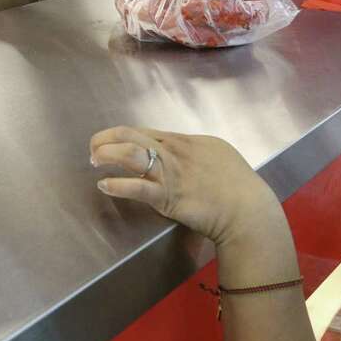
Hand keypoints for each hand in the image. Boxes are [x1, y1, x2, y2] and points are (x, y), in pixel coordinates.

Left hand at [90, 126, 286, 249]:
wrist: (247, 209)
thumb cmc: (238, 186)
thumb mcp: (219, 156)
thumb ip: (197, 154)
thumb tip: (185, 156)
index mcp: (186, 140)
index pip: (147, 131)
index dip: (125, 135)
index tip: (113, 142)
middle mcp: (175, 150)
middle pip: (131, 134)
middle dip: (107, 138)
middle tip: (94, 147)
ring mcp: (170, 172)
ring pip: (129, 154)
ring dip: (106, 154)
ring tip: (94, 160)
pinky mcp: (167, 196)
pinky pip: (136, 187)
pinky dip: (116, 184)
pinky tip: (104, 185)